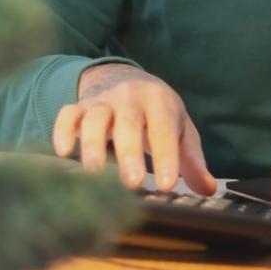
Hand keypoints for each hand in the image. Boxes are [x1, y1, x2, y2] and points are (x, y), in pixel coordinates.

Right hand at [52, 63, 217, 194]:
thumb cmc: (158, 114)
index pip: (164, 129)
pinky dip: (63, 130)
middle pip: (128, 123)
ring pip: (94, 118)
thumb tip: (207, 190)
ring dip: (93, 146)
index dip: (166, 157)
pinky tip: (63, 152)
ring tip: (95, 174)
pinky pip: (68, 114)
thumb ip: (192, 161)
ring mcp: (102, 101)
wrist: (127, 79)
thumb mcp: (181, 130)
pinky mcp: (80, 106)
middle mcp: (130, 97)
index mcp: (160, 102)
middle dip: (129, 153)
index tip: (166, 185)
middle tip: (132, 184)